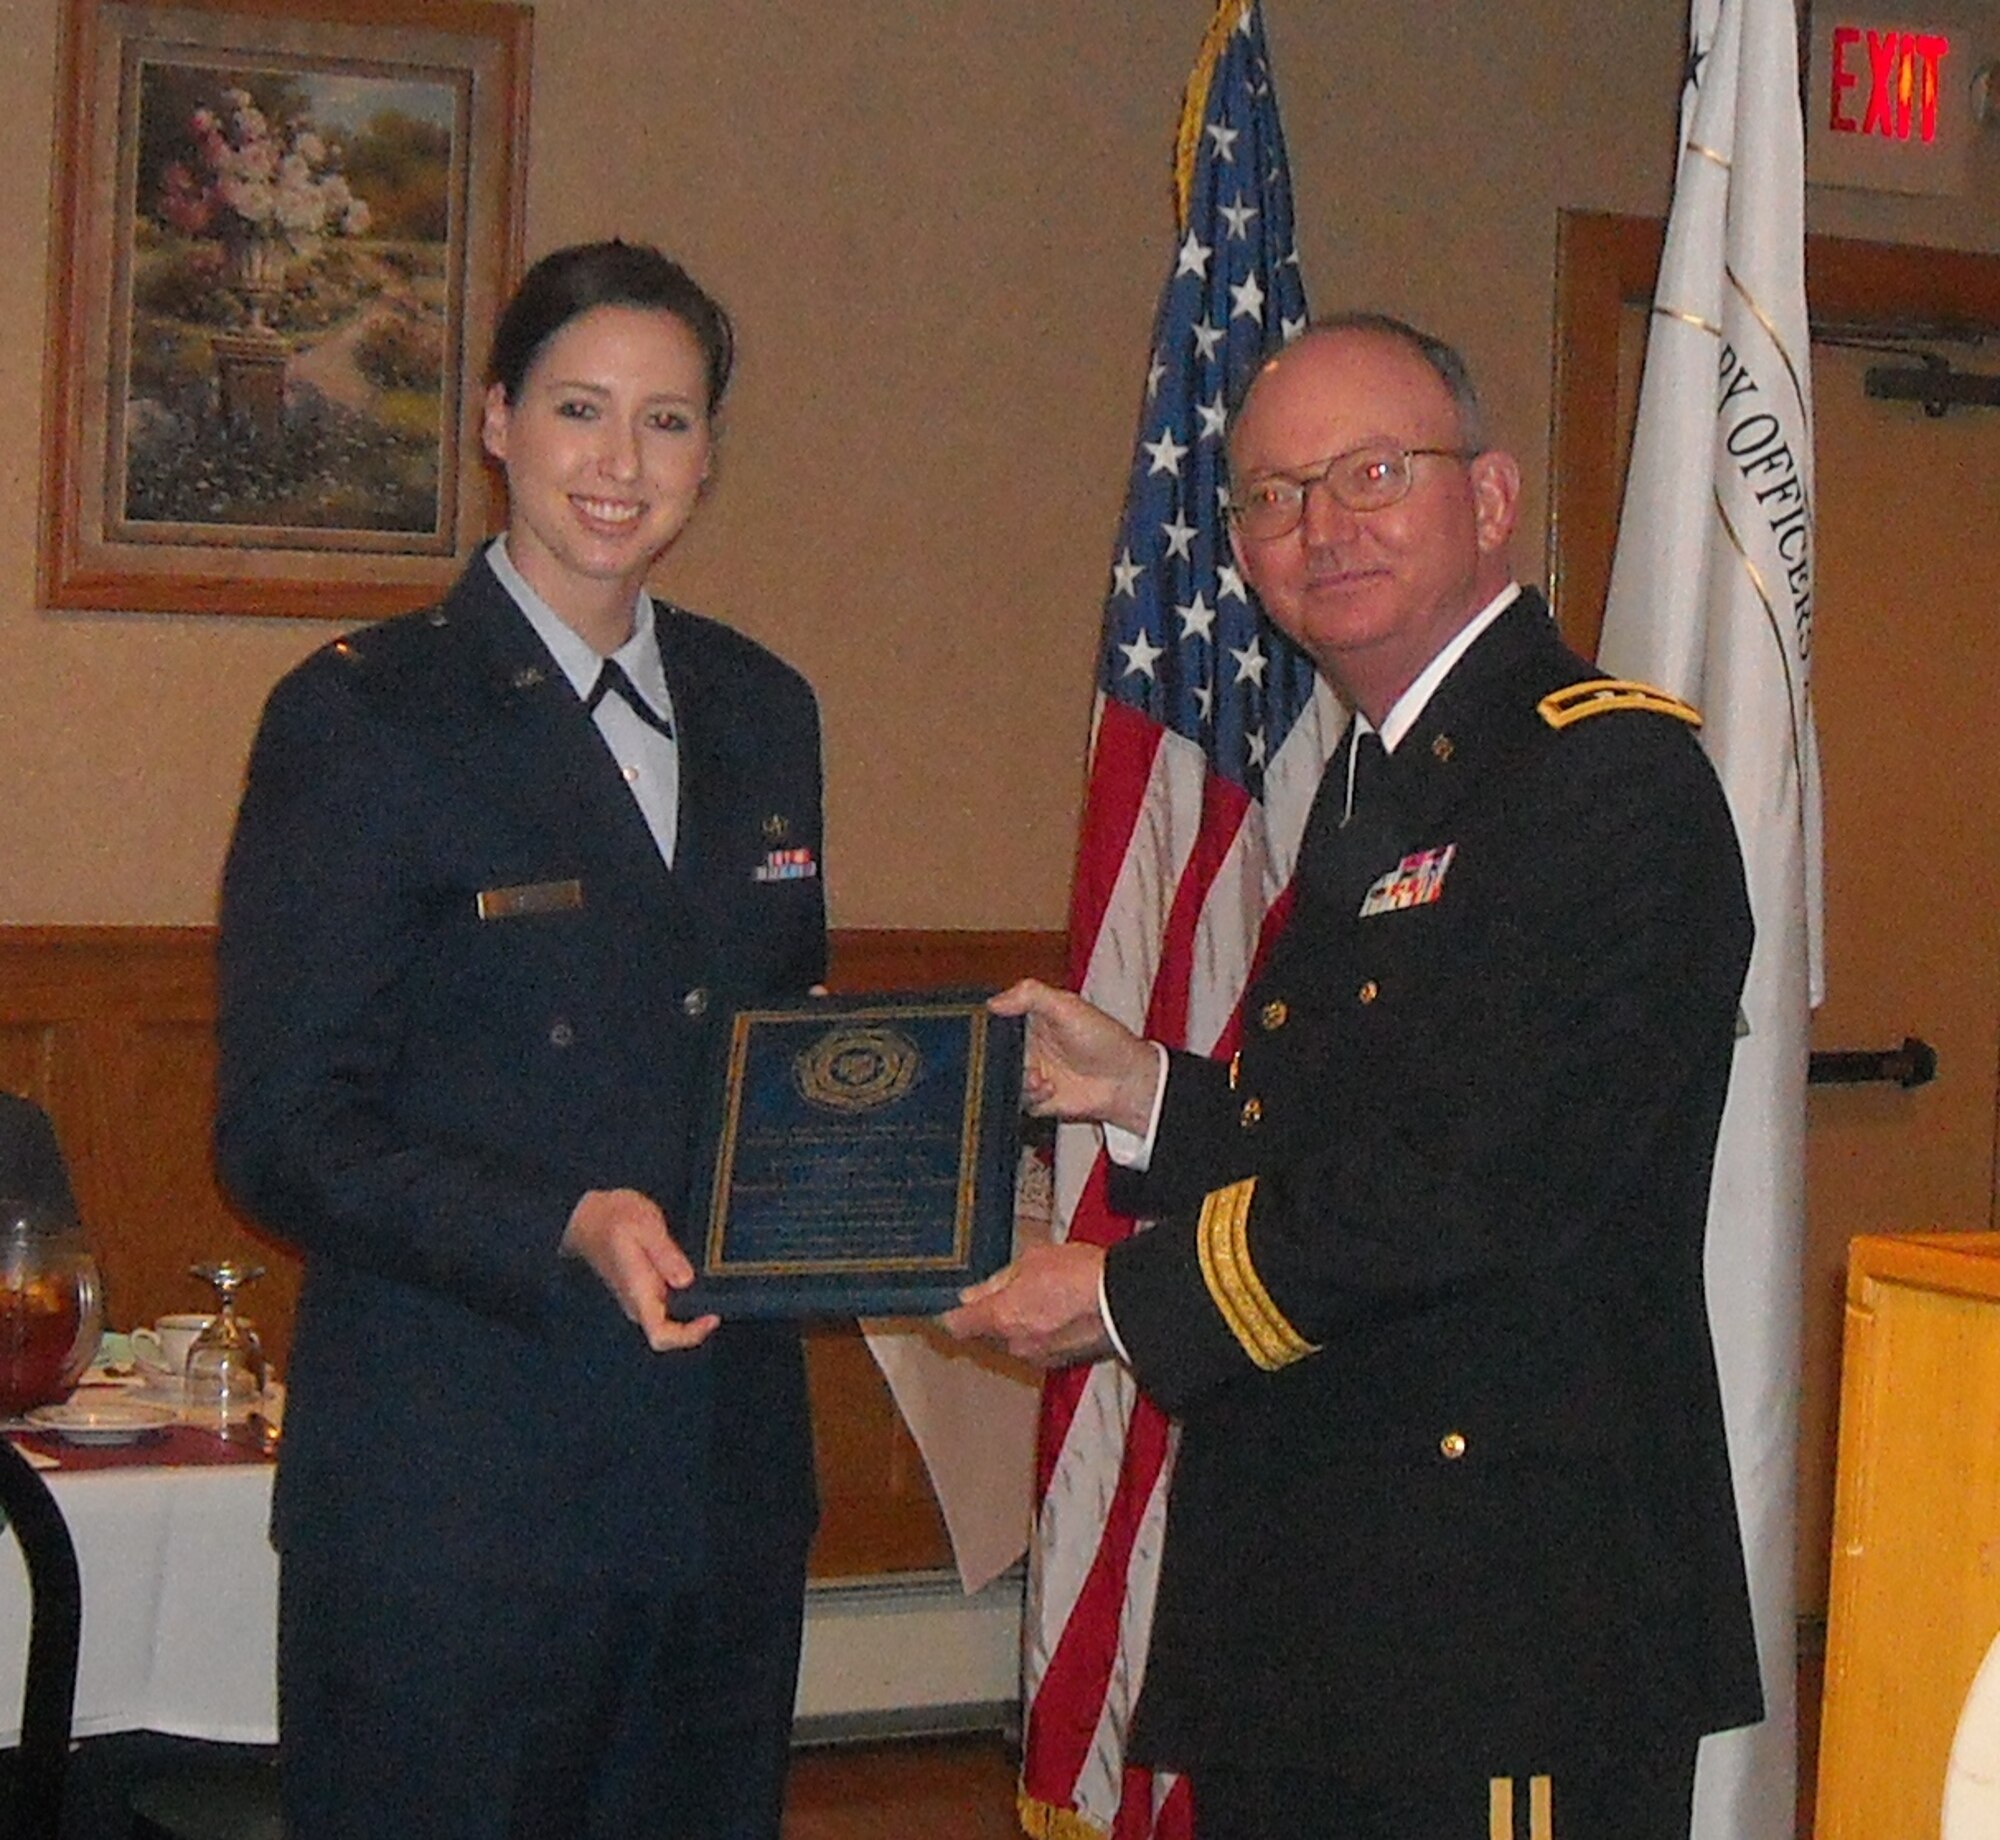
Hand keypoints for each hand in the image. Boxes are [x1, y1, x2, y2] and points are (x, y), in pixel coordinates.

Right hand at [561, 1188, 717, 1350]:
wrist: (588, 1213)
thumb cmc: (614, 1217)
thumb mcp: (645, 1226)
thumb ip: (665, 1254)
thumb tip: (686, 1280)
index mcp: (637, 1292)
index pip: (661, 1335)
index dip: (689, 1335)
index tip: (712, 1317)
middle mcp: (637, 1302)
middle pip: (670, 1332)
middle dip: (697, 1321)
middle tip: (721, 1296)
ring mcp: (639, 1296)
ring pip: (670, 1318)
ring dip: (693, 1308)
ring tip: (714, 1284)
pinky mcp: (642, 1287)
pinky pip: (667, 1302)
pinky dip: (686, 1295)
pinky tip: (699, 1276)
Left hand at [940, 1241, 1111, 1367]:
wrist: (1125, 1299)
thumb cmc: (1079, 1273)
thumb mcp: (1031, 1260)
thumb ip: (997, 1282)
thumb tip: (975, 1294)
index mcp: (1000, 1318)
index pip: (957, 1325)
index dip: (952, 1314)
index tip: (955, 1305)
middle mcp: (1015, 1345)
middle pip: (988, 1335)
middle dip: (994, 1316)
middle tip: (1012, 1289)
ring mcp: (1041, 1357)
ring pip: (1016, 1342)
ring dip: (1022, 1324)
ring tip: (1044, 1296)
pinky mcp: (1064, 1362)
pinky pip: (1041, 1347)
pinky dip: (1045, 1333)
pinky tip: (1061, 1310)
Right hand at [989, 980, 1159, 1135]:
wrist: (1125, 1080)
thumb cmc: (1103, 1038)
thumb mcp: (1067, 1006)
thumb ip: (1030, 995)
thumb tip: (993, 1002)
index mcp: (1031, 1019)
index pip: (997, 1020)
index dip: (987, 1026)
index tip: (982, 1031)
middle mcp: (1028, 1046)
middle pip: (994, 1053)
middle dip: (998, 1059)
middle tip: (1011, 1059)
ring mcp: (1032, 1072)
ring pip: (1003, 1078)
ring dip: (1018, 1078)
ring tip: (1038, 1077)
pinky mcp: (1037, 1098)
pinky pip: (1019, 1100)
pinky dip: (1030, 1096)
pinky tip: (1049, 1088)